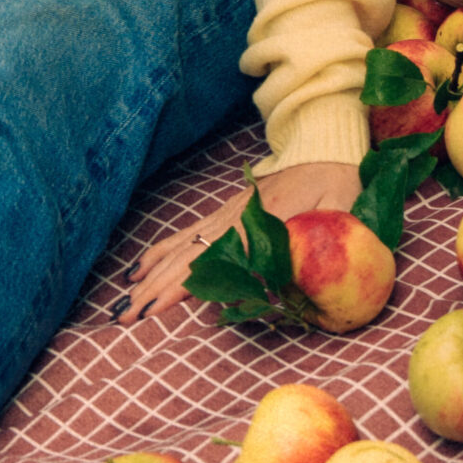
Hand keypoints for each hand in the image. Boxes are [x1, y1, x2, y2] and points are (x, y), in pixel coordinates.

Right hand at [117, 160, 360, 324]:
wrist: (326, 145)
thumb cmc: (337, 182)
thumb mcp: (339, 210)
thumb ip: (321, 240)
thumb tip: (301, 281)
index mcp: (258, 221)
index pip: (209, 260)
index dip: (179, 286)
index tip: (152, 309)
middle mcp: (233, 216)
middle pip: (184, 257)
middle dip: (153, 289)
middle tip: (123, 318)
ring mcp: (226, 212)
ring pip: (179, 247)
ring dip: (150, 275)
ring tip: (123, 301)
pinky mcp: (226, 211)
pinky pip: (186, 235)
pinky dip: (160, 252)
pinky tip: (140, 269)